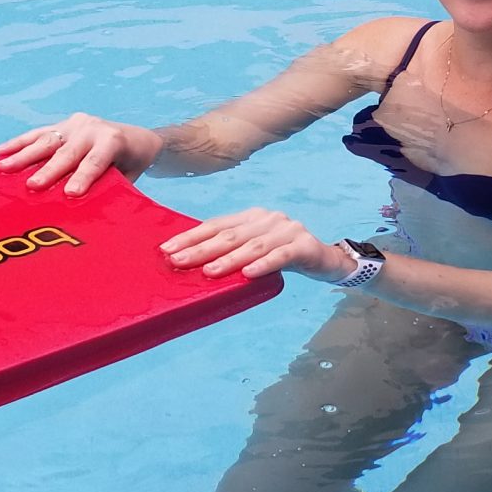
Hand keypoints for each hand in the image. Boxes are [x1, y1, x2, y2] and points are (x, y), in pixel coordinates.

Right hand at [0, 113, 159, 195]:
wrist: (138, 138)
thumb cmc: (132, 164)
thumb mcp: (128, 177)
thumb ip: (110, 187)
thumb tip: (89, 210)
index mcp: (112, 141)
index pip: (95, 162)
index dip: (83, 177)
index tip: (70, 194)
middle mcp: (92, 128)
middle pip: (67, 152)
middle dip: (48, 169)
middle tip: (32, 186)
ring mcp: (75, 124)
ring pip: (47, 140)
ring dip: (23, 155)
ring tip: (4, 167)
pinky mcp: (62, 125)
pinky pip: (38, 134)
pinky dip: (18, 143)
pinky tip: (0, 151)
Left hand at [159, 208, 349, 280]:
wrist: (325, 260)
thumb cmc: (282, 257)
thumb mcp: (254, 251)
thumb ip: (231, 252)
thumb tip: (192, 266)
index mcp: (251, 217)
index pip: (215, 225)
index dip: (191, 236)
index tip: (166, 248)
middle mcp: (267, 218)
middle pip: (229, 235)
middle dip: (200, 249)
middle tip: (177, 262)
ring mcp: (287, 229)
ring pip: (252, 246)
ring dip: (228, 260)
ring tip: (208, 272)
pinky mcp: (304, 245)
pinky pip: (280, 256)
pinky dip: (263, 265)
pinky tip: (247, 274)